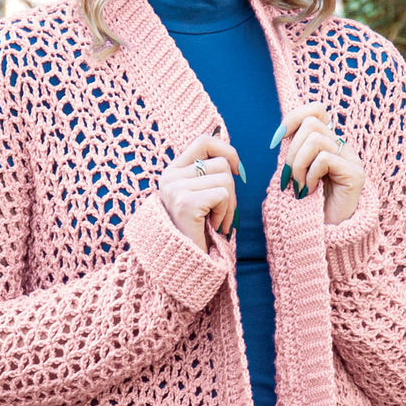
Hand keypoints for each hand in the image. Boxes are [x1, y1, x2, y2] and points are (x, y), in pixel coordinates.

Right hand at [158, 128, 244, 251]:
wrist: (186, 265)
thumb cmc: (199, 232)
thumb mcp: (202, 196)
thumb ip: (209, 174)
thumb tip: (231, 152)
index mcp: (172, 172)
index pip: (203, 141)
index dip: (226, 150)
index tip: (236, 170)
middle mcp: (169, 177)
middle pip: (220, 163)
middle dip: (231, 189)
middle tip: (221, 212)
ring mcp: (175, 189)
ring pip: (225, 179)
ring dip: (230, 205)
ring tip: (216, 221)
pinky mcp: (185, 203)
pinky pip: (223, 195)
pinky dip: (226, 213)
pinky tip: (214, 227)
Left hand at [271, 104, 363, 224]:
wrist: (322, 236)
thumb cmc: (305, 206)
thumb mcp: (294, 174)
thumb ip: (292, 152)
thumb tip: (280, 133)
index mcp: (327, 144)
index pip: (316, 110)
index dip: (293, 118)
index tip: (276, 141)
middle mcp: (342, 148)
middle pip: (311, 124)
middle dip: (291, 151)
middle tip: (289, 178)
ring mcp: (351, 160)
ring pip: (315, 139)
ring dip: (298, 164)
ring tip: (298, 186)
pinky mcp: (355, 174)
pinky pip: (324, 159)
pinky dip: (310, 176)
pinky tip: (309, 192)